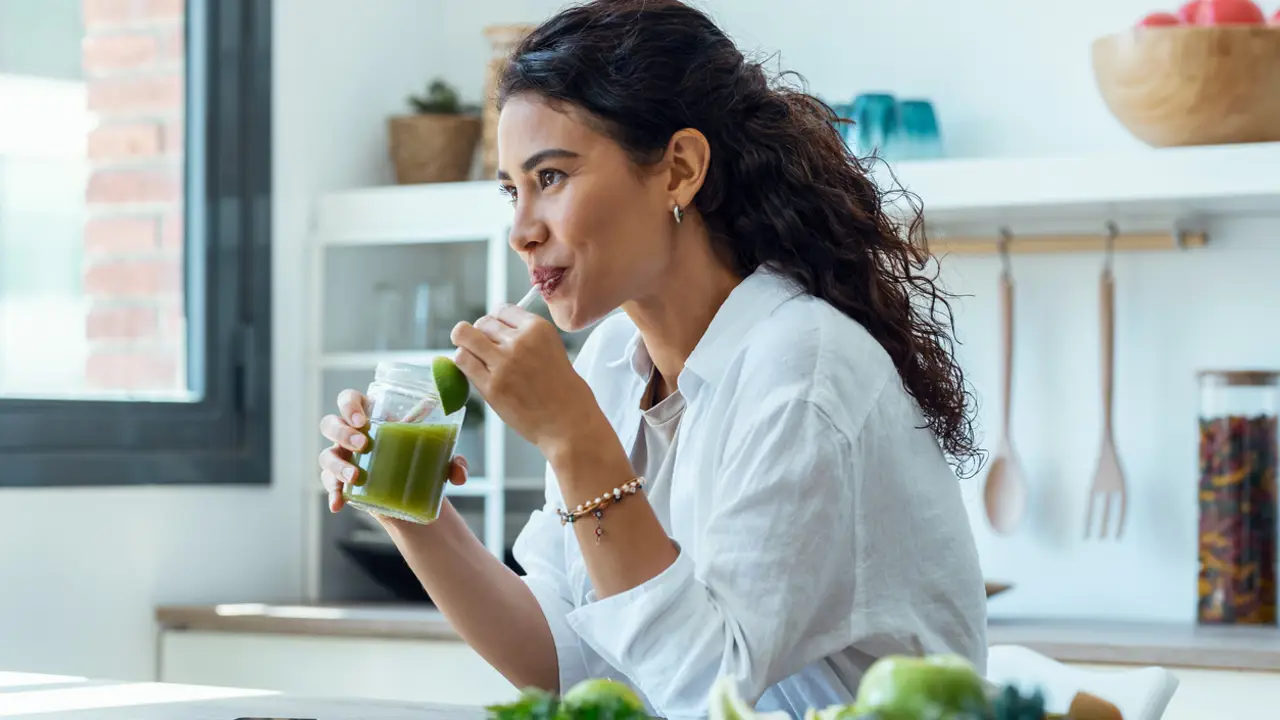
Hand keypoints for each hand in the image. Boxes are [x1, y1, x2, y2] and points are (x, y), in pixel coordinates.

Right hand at [317, 388, 469, 512]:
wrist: (415, 493)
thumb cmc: (422, 461)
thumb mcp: (440, 459)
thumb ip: (454, 462)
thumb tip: (459, 473)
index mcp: (373, 416)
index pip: (349, 400)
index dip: (349, 405)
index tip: (363, 420)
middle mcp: (352, 434)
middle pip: (331, 424)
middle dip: (342, 432)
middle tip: (363, 444)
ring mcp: (344, 458)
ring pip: (326, 454)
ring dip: (337, 464)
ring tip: (355, 475)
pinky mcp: (342, 481)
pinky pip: (329, 484)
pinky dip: (333, 493)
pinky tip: (338, 504)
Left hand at [451, 304, 600, 452]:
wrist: (568, 423)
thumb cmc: (563, 390)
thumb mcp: (552, 349)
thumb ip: (527, 336)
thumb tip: (495, 328)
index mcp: (538, 329)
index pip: (503, 309)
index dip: (497, 321)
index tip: (497, 333)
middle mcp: (520, 341)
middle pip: (483, 322)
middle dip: (481, 333)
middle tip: (485, 349)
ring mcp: (503, 363)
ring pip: (465, 336)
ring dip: (465, 344)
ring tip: (473, 355)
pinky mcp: (491, 386)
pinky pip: (462, 361)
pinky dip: (463, 362)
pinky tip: (472, 369)